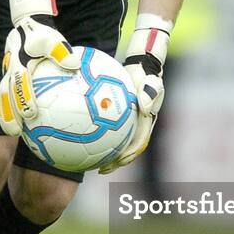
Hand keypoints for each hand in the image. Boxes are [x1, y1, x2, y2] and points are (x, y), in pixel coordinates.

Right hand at [0, 0, 79, 136]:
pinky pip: (8, 97)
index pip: (20, 82)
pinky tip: (24, 126)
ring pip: (3, 98)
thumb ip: (61, 51)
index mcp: (19, 62)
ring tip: (13, 133)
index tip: (31, 114)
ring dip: (6, 115)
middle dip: (8, 114)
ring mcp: (7, 76)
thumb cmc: (42, 35)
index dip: (24, 99)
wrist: (26, 27)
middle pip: (5, 95)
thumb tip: (74, 65)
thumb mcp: (52, 39)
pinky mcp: (9, 79)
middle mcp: (10, 71)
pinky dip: (12, 110)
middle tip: (15, 132)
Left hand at [99, 22, 168, 173]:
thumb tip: (144, 106)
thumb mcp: (151, 79)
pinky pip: (109, 127)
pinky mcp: (122, 115)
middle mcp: (139, 125)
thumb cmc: (147, 71)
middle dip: (116, 162)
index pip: (138, 144)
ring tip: (89, 160)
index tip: (116, 163)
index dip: (128, 156)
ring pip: (119, 141)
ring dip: (107, 152)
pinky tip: (81, 134)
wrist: (144, 63)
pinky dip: (99, 134)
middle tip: (100, 170)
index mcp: (147, 121)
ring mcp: (131, 121)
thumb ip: (150, 91)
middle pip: (128, 149)